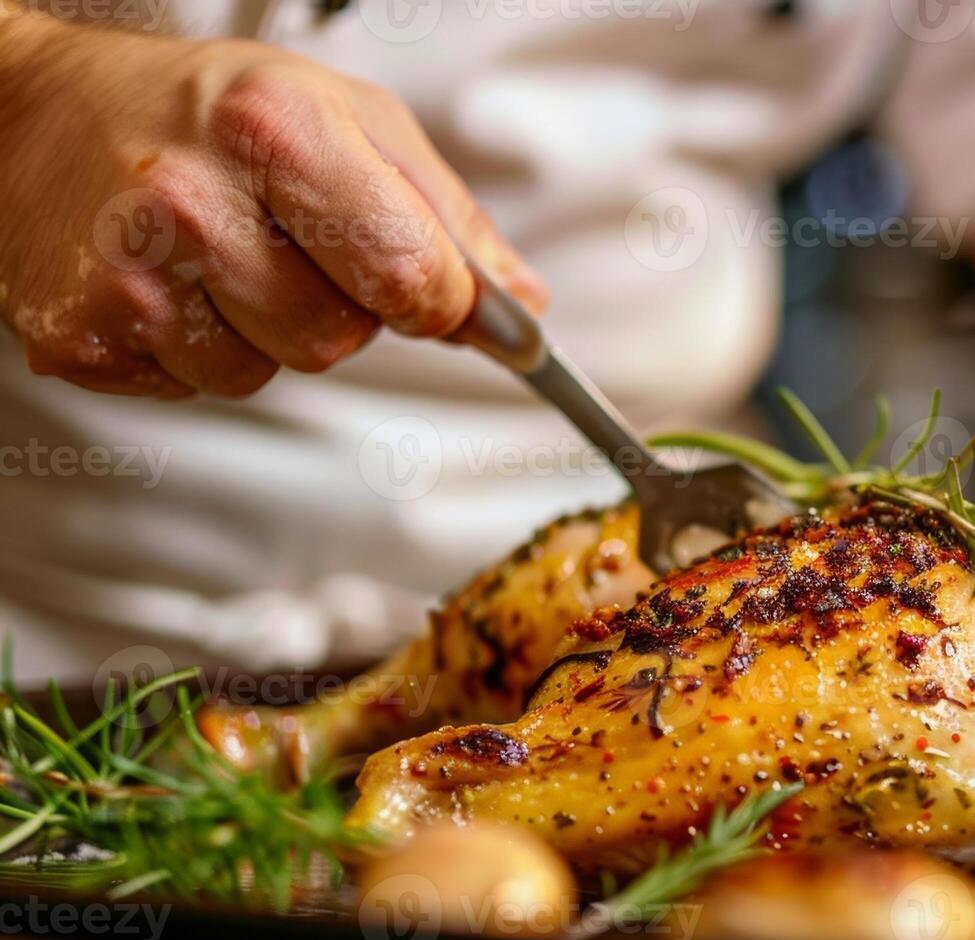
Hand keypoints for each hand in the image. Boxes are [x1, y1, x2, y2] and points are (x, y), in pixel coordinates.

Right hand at [0, 18, 546, 397]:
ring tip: (218, 257)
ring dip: (264, 333)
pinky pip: (194, 388)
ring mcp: (127, 275)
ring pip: (265, 376)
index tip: (436, 295)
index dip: (439, 302)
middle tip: (288, 243)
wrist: (34, 113)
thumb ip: (445, 216)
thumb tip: (520, 307)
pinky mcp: (81, 337)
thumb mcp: (347, 118)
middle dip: (337, 307)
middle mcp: (192, 200)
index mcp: (276, 130)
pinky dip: (198, 350)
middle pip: (338, 339)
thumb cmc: (206, 111)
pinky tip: (168, 281)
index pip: (410, 277)